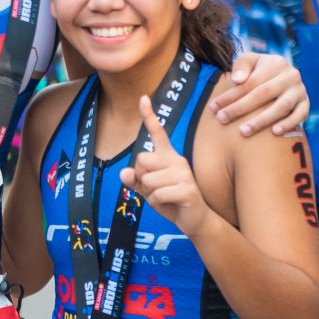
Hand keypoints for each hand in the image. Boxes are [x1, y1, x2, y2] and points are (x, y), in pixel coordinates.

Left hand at [120, 95, 211, 234]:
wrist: (195, 220)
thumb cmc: (171, 202)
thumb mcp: (149, 191)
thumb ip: (135, 181)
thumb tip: (123, 173)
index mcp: (168, 156)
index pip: (157, 133)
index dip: (149, 116)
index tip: (142, 97)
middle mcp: (177, 160)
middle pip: (141, 160)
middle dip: (141, 178)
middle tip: (155, 188)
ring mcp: (183, 174)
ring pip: (147, 180)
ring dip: (149, 193)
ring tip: (164, 197)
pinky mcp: (187, 189)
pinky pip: (157, 194)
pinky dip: (156, 203)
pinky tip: (169, 204)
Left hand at [211, 51, 308, 136]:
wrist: (282, 77)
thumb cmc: (259, 71)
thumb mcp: (249, 62)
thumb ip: (241, 66)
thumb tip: (237, 80)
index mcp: (276, 62)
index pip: (250, 82)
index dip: (230, 95)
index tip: (213, 107)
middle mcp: (291, 75)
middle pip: (263, 94)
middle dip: (240, 108)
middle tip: (222, 119)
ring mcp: (299, 90)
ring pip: (281, 107)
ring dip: (261, 120)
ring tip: (243, 131)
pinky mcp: (306, 103)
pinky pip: (300, 115)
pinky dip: (288, 124)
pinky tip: (274, 132)